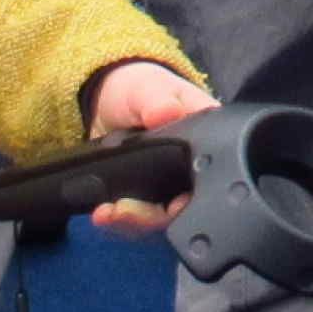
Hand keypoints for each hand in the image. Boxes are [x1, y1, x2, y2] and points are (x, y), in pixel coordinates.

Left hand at [82, 61, 215, 235]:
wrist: (109, 103)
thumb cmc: (141, 89)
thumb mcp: (149, 88)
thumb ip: (157, 100)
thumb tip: (168, 112)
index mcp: (206, 143)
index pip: (212, 178)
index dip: (194, 199)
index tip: (171, 205)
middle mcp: (191, 172)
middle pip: (184, 208)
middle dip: (152, 217)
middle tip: (123, 210)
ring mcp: (166, 189)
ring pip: (159, 220)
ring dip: (133, 223)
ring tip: (105, 214)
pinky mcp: (142, 200)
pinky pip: (136, 221)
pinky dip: (118, 223)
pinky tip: (101, 215)